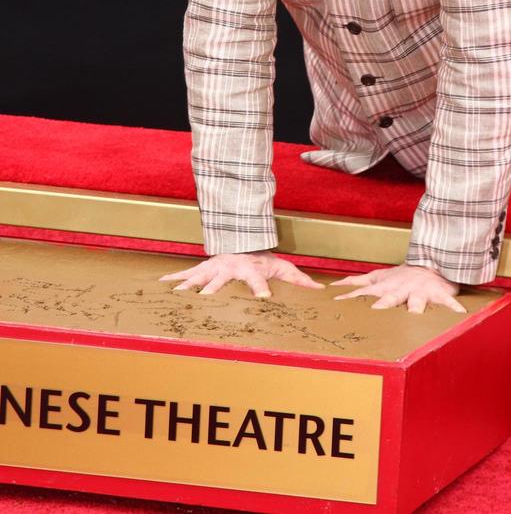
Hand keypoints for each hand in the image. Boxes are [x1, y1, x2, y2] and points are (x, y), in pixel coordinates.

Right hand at [159, 251, 324, 297]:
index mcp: (251, 270)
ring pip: (200, 277)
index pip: (258, 280)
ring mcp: (214, 267)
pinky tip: (159, 285)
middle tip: (204, 301)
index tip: (263, 298)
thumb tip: (321, 290)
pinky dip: (173, 278)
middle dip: (212, 291)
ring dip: (188, 286)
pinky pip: (186, 273)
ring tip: (176, 296)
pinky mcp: (203, 268)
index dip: (261, 288)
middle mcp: (230, 268)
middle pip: (221, 281)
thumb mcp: (283, 267)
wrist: (244, 239)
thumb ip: (300, 280)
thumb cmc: (264, 259)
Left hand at [330, 264, 465, 313]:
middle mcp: (400, 289)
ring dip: (415, 308)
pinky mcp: (437, 294)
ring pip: (416, 301)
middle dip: (381, 306)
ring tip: (415, 317)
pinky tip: (460, 315)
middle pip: (389, 299)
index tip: (336, 307)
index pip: (363, 293)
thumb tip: (336, 285)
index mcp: (385, 287)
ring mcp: (419, 292)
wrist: (431, 260)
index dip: (350, 299)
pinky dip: (453, 308)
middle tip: (373, 315)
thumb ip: (358, 281)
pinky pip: (447, 302)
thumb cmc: (404, 274)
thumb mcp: (378, 275)